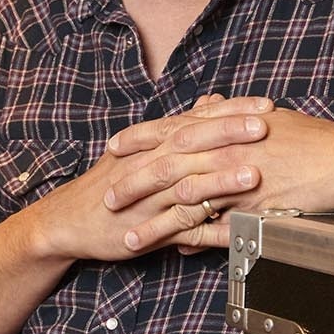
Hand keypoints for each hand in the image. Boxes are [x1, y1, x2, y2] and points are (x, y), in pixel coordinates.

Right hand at [25, 96, 271, 260]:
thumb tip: (212, 101)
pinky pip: (184, 231)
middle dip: (229, 135)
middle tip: (263, 127)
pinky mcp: (149, 231)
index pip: (197, 120)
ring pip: (189, 186)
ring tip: (253, 175)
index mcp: (154, 144)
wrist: (69, 220)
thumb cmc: (111, 182)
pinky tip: (237, 232)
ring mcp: (151, 200)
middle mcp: (152, 166)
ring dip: (221, 181)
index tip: (264, 105)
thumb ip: (181, 126)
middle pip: (193, 145)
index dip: (231, 112)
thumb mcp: (141, 148)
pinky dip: (211, 232)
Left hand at [107, 106, 333, 250]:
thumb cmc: (314, 139)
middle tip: (106, 195)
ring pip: (182, 200)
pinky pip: (214, 227)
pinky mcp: (253, 208)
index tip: (114, 146)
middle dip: (132, 181)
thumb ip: (234, 118)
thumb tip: (212, 111)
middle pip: (167, 165)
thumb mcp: (268, 119)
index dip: (140, 138)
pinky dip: (189, 239)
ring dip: (151, 219)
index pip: (172, 129)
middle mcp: (227, 149)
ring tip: (126, 234)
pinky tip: (171, 251)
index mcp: (228, 125)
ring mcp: (239, 180)